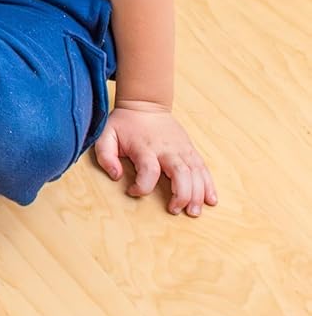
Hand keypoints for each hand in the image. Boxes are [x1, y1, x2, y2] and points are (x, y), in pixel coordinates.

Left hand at [94, 101, 217, 216]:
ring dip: (197, 194)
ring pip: (195, 173)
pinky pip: (203, 168)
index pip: (149, 171)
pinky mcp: (190, 150)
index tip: (131, 191)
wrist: (145, 104)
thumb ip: (105, 155)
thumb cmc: (124, 124)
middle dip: (181, 195)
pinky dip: (209, 185)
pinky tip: (211, 199)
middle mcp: (166, 149)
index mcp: (145, 147)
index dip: (142, 186)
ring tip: (193, 211)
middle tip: (174, 210)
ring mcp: (181, 149)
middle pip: (181, 173)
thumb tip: (116, 175)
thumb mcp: (106, 134)